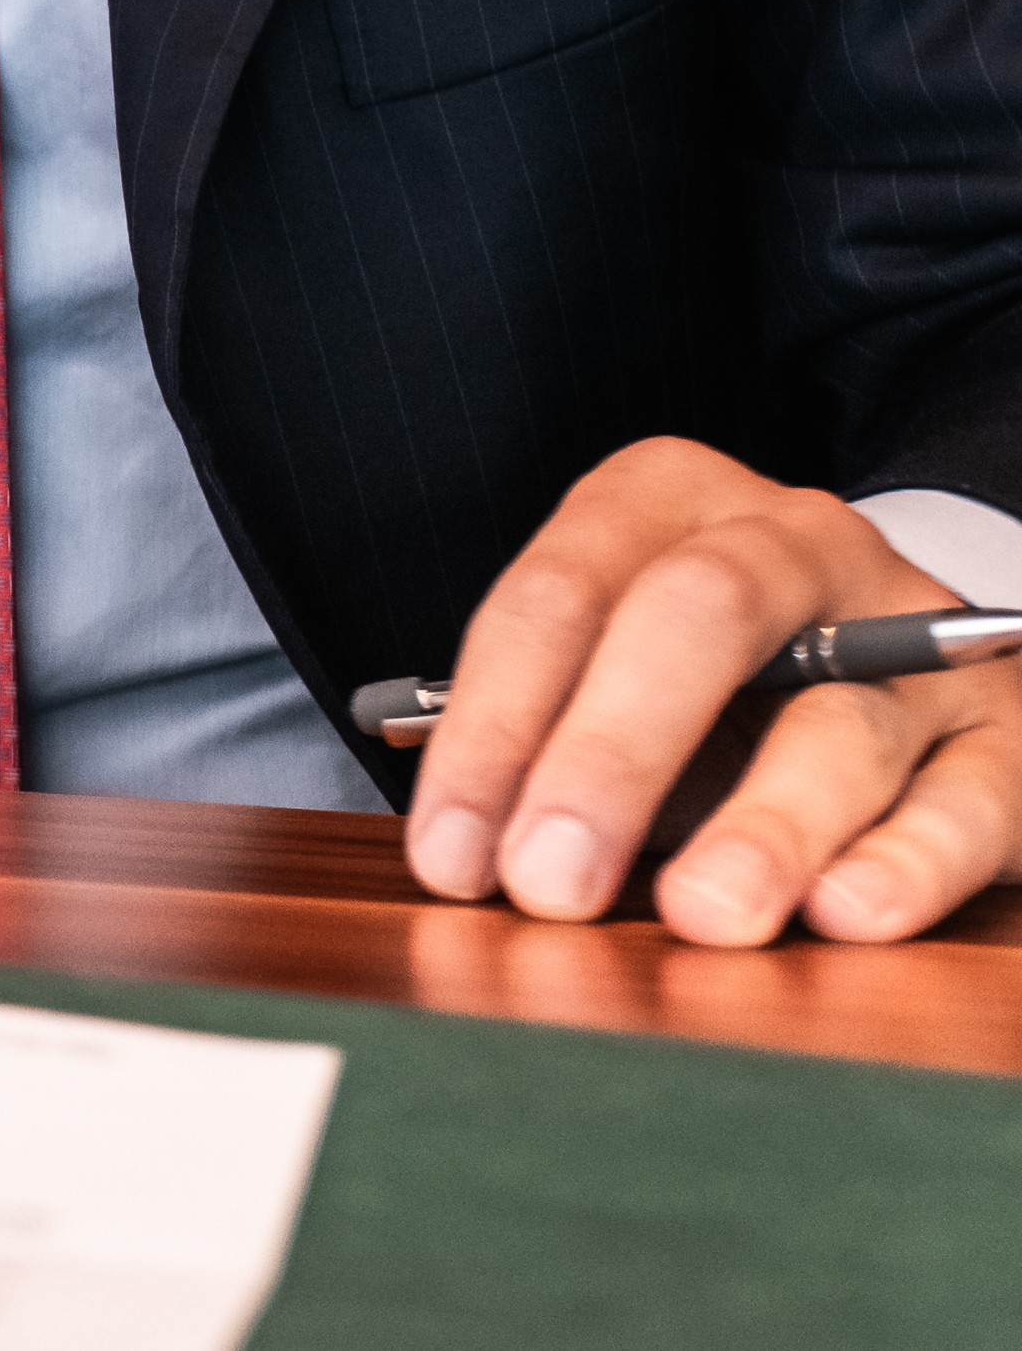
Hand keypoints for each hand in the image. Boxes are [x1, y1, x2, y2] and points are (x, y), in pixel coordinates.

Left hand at [401, 438, 1021, 945]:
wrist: (902, 650)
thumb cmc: (717, 681)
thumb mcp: (616, 671)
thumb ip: (545, 737)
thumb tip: (466, 858)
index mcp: (666, 501)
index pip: (560, 595)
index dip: (493, 728)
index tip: (448, 855)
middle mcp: (796, 543)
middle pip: (696, 623)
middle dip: (609, 757)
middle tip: (548, 880)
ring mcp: (914, 633)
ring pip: (838, 722)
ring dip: (763, 827)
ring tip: (704, 912)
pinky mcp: (1010, 730)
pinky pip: (965, 799)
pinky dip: (904, 862)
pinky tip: (847, 912)